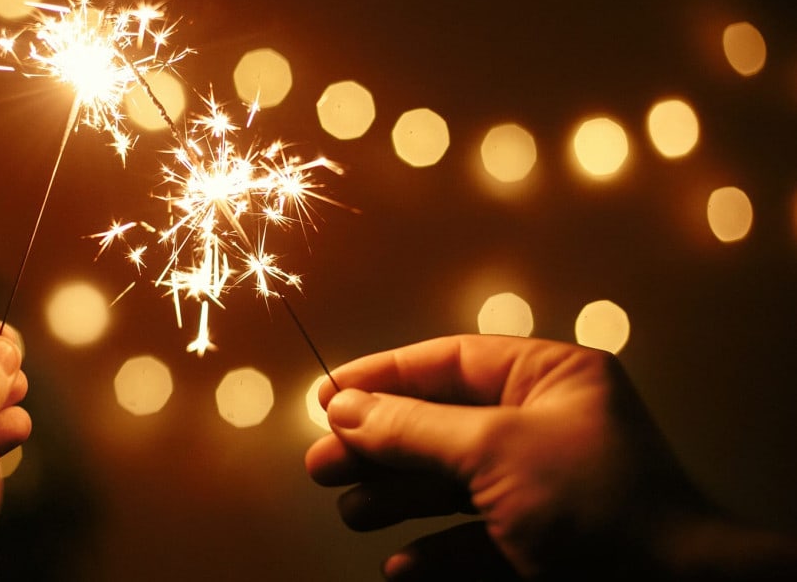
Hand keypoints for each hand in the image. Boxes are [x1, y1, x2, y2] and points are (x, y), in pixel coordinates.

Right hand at [306, 335, 722, 578]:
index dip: (383, 377)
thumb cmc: (600, 508)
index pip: (449, 362)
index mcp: (549, 380)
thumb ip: (412, 428)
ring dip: (396, 501)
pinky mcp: (540, 546)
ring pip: (448, 485)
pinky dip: (433, 554)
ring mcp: (542, 490)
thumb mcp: (493, 450)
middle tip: (322, 464)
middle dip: (379, 448)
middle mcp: (543, 427)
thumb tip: (344, 408)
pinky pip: (471, 540)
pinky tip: (401, 566)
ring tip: (352, 512)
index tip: (325, 396)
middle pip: (438, 425)